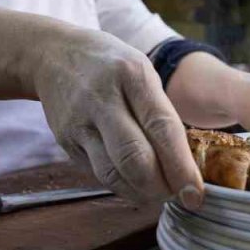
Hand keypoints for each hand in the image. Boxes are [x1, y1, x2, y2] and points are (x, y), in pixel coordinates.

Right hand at [31, 29, 203, 209]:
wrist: (54, 54)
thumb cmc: (111, 66)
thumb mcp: (141, 72)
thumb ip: (160, 113)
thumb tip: (184, 163)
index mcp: (132, 75)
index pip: (161, 127)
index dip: (181, 166)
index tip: (195, 193)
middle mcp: (102, 98)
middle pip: (134, 157)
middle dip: (161, 187)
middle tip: (179, 196)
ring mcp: (79, 122)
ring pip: (112, 173)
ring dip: (141, 193)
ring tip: (158, 195)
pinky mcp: (65, 141)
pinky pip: (97, 172)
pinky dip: (121, 185)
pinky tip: (135, 185)